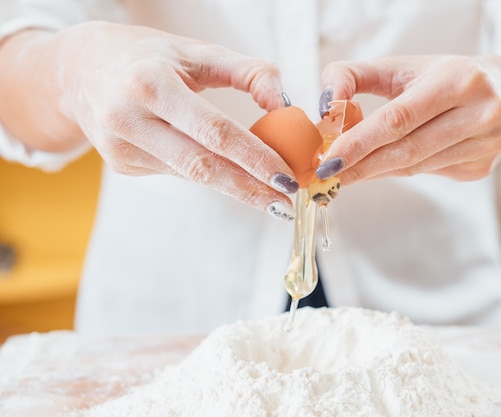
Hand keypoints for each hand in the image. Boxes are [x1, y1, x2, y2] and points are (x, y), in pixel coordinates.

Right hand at [3, 22, 298, 217]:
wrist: (82, 68)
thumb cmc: (148, 56)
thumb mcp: (196, 51)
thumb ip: (247, 72)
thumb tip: (285, 103)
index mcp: (151, 84)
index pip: (214, 131)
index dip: (254, 158)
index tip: (286, 177)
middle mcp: (128, 118)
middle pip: (201, 166)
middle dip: (248, 189)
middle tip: (285, 204)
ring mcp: (119, 147)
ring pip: (190, 175)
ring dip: (233, 187)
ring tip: (267, 194)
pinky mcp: (119, 164)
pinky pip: (175, 172)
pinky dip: (205, 173)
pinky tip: (220, 169)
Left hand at [316, 55, 500, 183]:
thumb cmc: (438, 78)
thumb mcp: (399, 67)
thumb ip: (352, 76)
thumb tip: (325, 107)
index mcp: (458, 79)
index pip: (399, 118)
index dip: (360, 142)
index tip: (328, 159)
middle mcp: (481, 112)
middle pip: (408, 149)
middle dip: (361, 165)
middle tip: (328, 175)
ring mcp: (486, 144)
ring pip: (416, 166)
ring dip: (375, 172)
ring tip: (347, 172)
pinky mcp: (482, 166)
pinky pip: (428, 173)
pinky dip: (398, 171)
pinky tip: (382, 166)